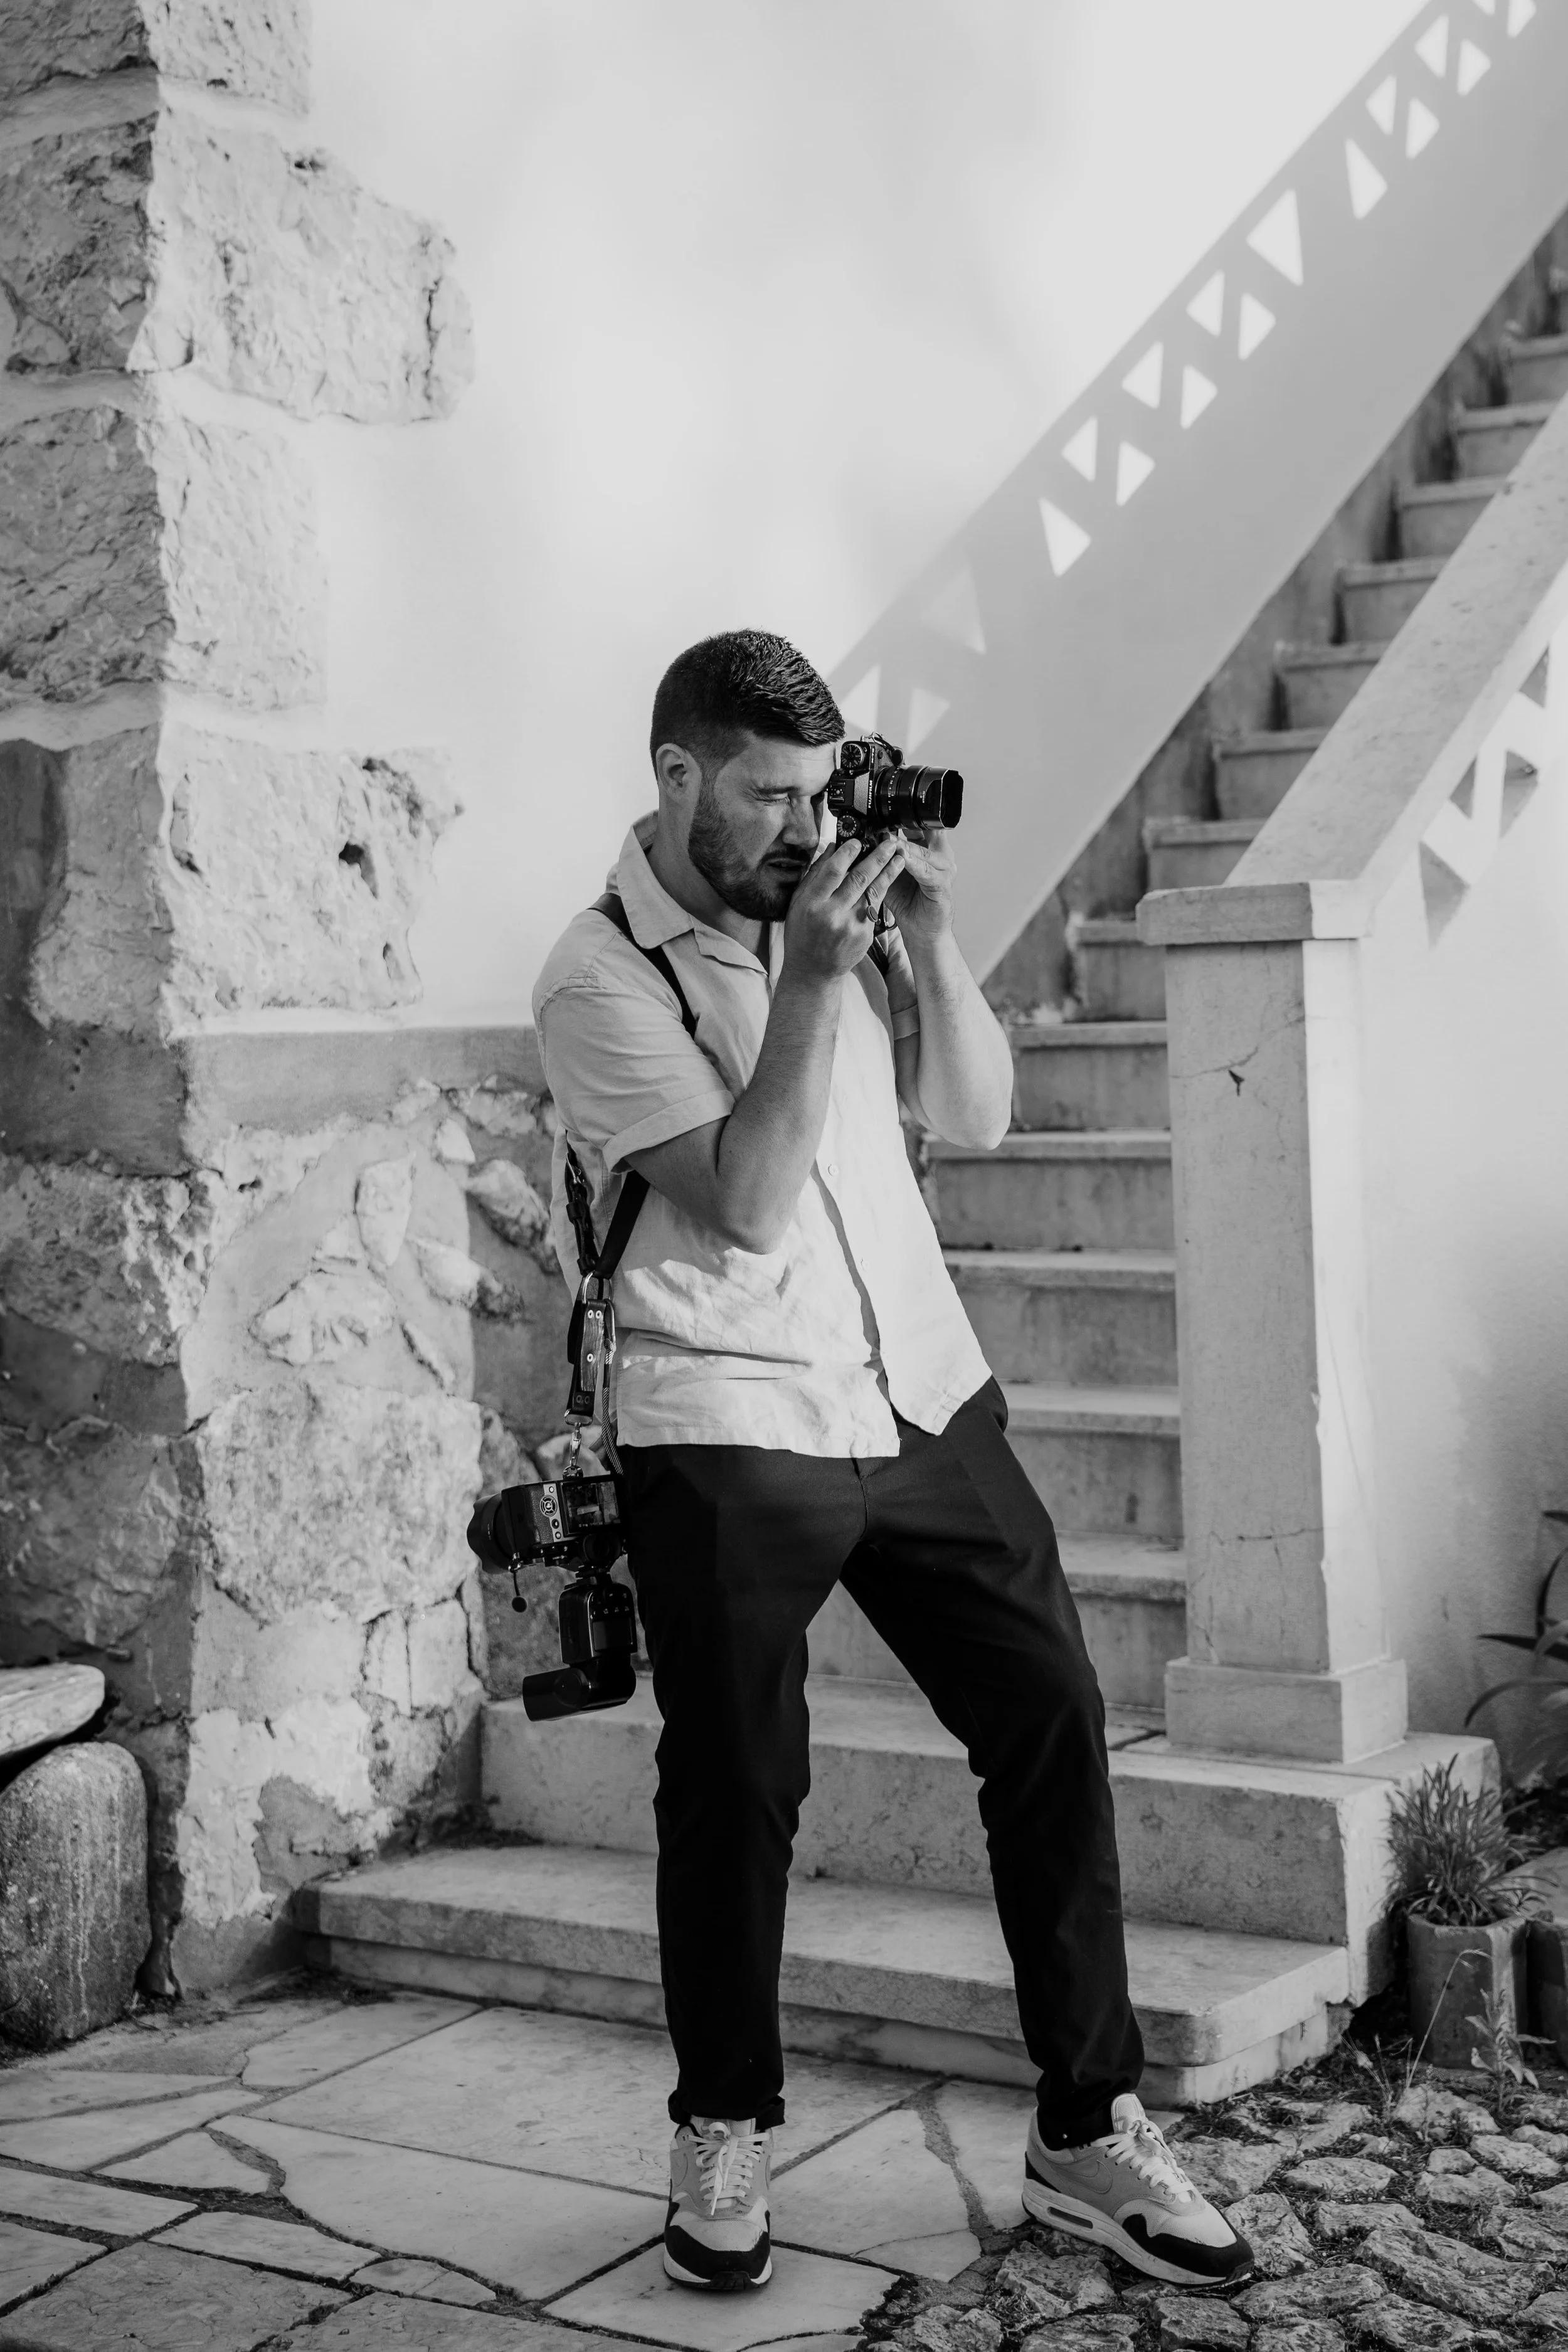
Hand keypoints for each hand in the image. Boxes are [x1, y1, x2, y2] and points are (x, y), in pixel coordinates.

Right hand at [781, 833, 907, 982]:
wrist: (813, 971)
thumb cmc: (803, 933)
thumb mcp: (799, 903)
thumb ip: (814, 876)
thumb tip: (832, 848)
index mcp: (811, 904)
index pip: (832, 872)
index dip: (847, 853)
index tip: (858, 841)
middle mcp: (831, 915)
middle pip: (858, 879)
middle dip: (877, 858)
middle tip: (890, 843)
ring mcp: (850, 926)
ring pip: (874, 893)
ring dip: (889, 873)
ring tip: (900, 858)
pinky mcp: (864, 936)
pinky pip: (875, 909)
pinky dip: (881, 893)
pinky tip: (889, 880)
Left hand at [881, 824, 954, 945]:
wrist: (922, 931)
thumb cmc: (908, 903)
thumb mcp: (891, 874)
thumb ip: (882, 858)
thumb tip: (861, 842)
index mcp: (928, 850)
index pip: (918, 827)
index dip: (902, 819)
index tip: (881, 814)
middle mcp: (939, 857)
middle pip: (923, 835)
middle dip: (902, 830)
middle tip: (882, 825)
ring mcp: (944, 871)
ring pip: (923, 853)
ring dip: (905, 847)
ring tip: (890, 841)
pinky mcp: (943, 886)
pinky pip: (927, 873)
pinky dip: (915, 865)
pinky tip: (903, 859)